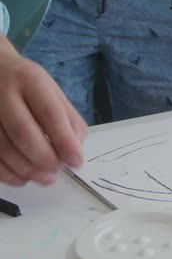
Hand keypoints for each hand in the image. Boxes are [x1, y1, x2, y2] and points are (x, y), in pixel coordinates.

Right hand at [0, 38, 86, 185]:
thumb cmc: (27, 85)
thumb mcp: (51, 91)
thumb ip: (69, 119)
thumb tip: (75, 152)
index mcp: (30, 80)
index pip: (50, 114)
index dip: (65, 141)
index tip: (76, 161)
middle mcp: (2, 93)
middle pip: (23, 132)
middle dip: (44, 158)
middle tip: (57, 171)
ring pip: (2, 148)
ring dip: (26, 170)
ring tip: (44, 178)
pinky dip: (5, 173)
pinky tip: (22, 178)